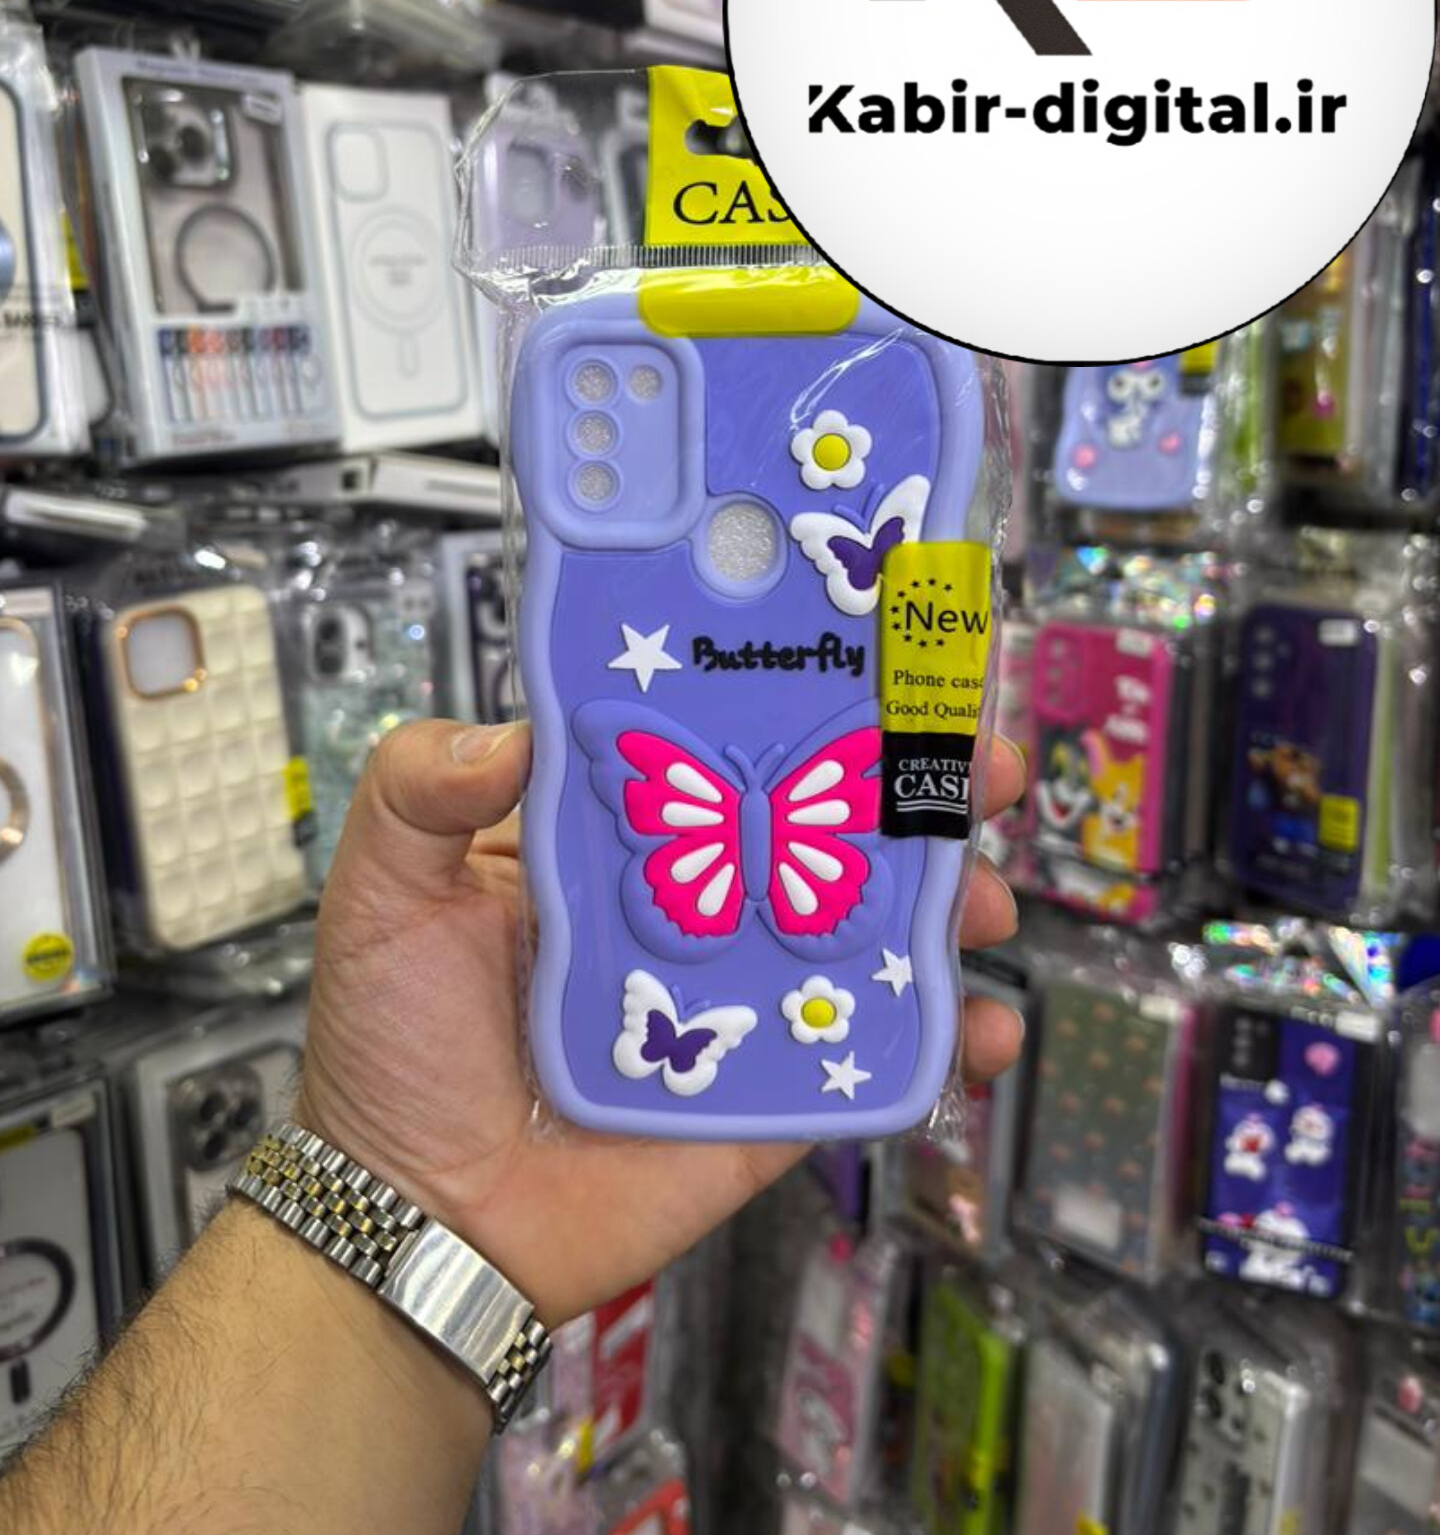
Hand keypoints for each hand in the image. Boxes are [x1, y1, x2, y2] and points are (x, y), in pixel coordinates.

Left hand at [297, 720, 1024, 1326]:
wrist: (423, 1221)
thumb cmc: (393, 1050)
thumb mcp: (380, 892)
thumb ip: (420, 789)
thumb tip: (514, 730)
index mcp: (618, 835)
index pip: (721, 738)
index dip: (799, 692)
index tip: (869, 654)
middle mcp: (698, 898)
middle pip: (823, 820)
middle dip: (914, 784)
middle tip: (973, 761)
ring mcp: (745, 991)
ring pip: (871, 924)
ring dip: (950, 895)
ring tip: (985, 887)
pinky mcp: (775, 1083)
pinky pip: (873, 1050)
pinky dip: (949, 1037)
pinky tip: (987, 1022)